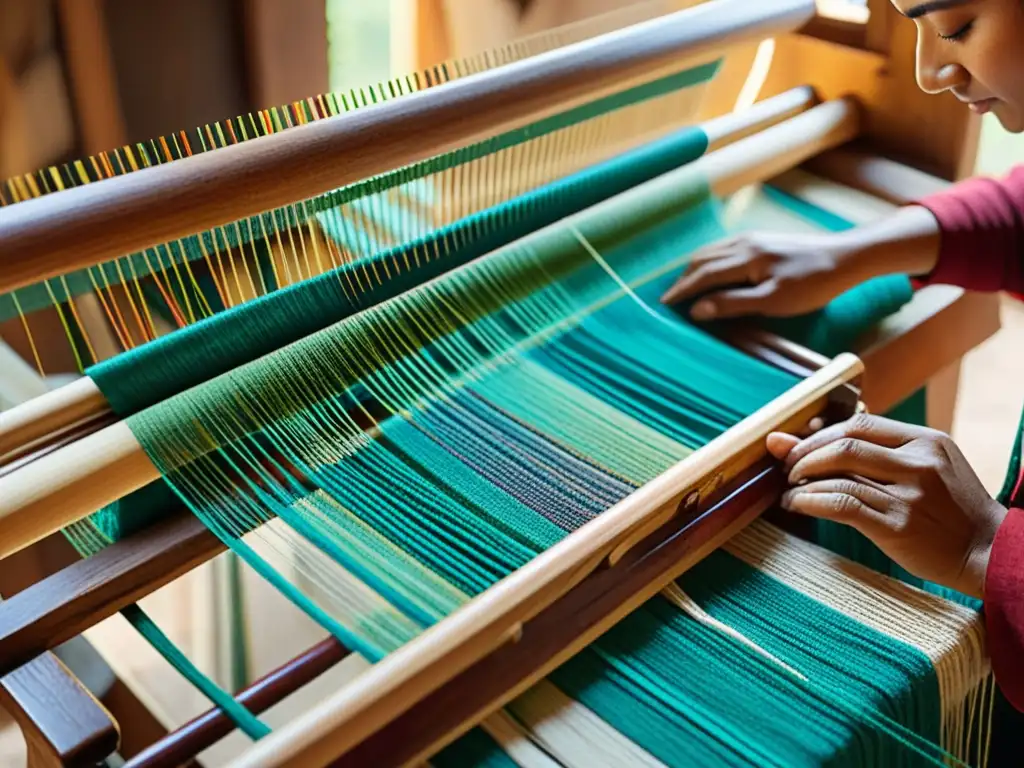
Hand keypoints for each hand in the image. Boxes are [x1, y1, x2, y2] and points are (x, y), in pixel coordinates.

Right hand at [659, 205, 941, 321]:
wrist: (848, 257)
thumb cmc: (814, 283)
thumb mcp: (774, 301)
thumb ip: (733, 304)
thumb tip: (697, 309)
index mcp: (745, 258)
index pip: (702, 275)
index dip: (681, 291)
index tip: (664, 306)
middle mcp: (744, 243)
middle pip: (702, 259)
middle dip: (682, 279)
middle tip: (667, 299)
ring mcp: (753, 238)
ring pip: (712, 252)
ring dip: (694, 269)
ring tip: (682, 286)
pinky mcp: (763, 240)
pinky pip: (724, 249)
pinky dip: (709, 261)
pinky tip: (711, 271)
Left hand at [766, 414, 1006, 599]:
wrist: (990, 552)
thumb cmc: (951, 507)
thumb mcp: (928, 465)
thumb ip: (878, 450)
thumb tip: (813, 432)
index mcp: (926, 441)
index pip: (860, 422)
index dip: (821, 432)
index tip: (799, 444)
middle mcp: (919, 463)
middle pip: (845, 444)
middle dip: (805, 454)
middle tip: (786, 467)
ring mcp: (910, 496)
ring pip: (839, 476)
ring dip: (802, 481)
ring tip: (788, 489)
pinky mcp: (898, 527)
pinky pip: (841, 505)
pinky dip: (810, 502)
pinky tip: (796, 505)